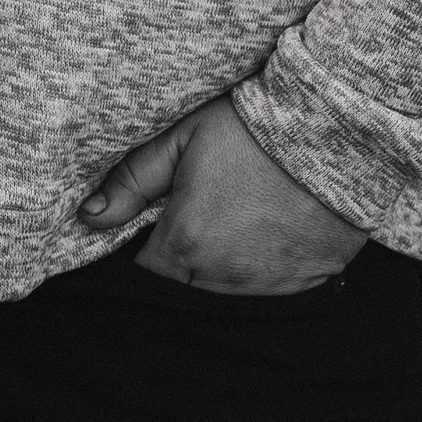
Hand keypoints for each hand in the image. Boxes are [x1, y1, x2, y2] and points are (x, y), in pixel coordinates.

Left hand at [77, 95, 367, 294]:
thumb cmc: (252, 128)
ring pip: (224, 293)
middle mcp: (223, 276)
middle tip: (201, 219)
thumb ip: (131, 182)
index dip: (145, 253)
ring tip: (235, 221)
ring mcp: (266, 285)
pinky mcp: (305, 283)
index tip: (157, 229)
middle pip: (182, 289)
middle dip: (181, 262)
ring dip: (219, 270)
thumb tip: (87, 216)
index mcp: (186, 243)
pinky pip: (268, 291)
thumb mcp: (181, 141)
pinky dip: (261, 271)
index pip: (144, 275)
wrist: (334, 127)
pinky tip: (266, 233)